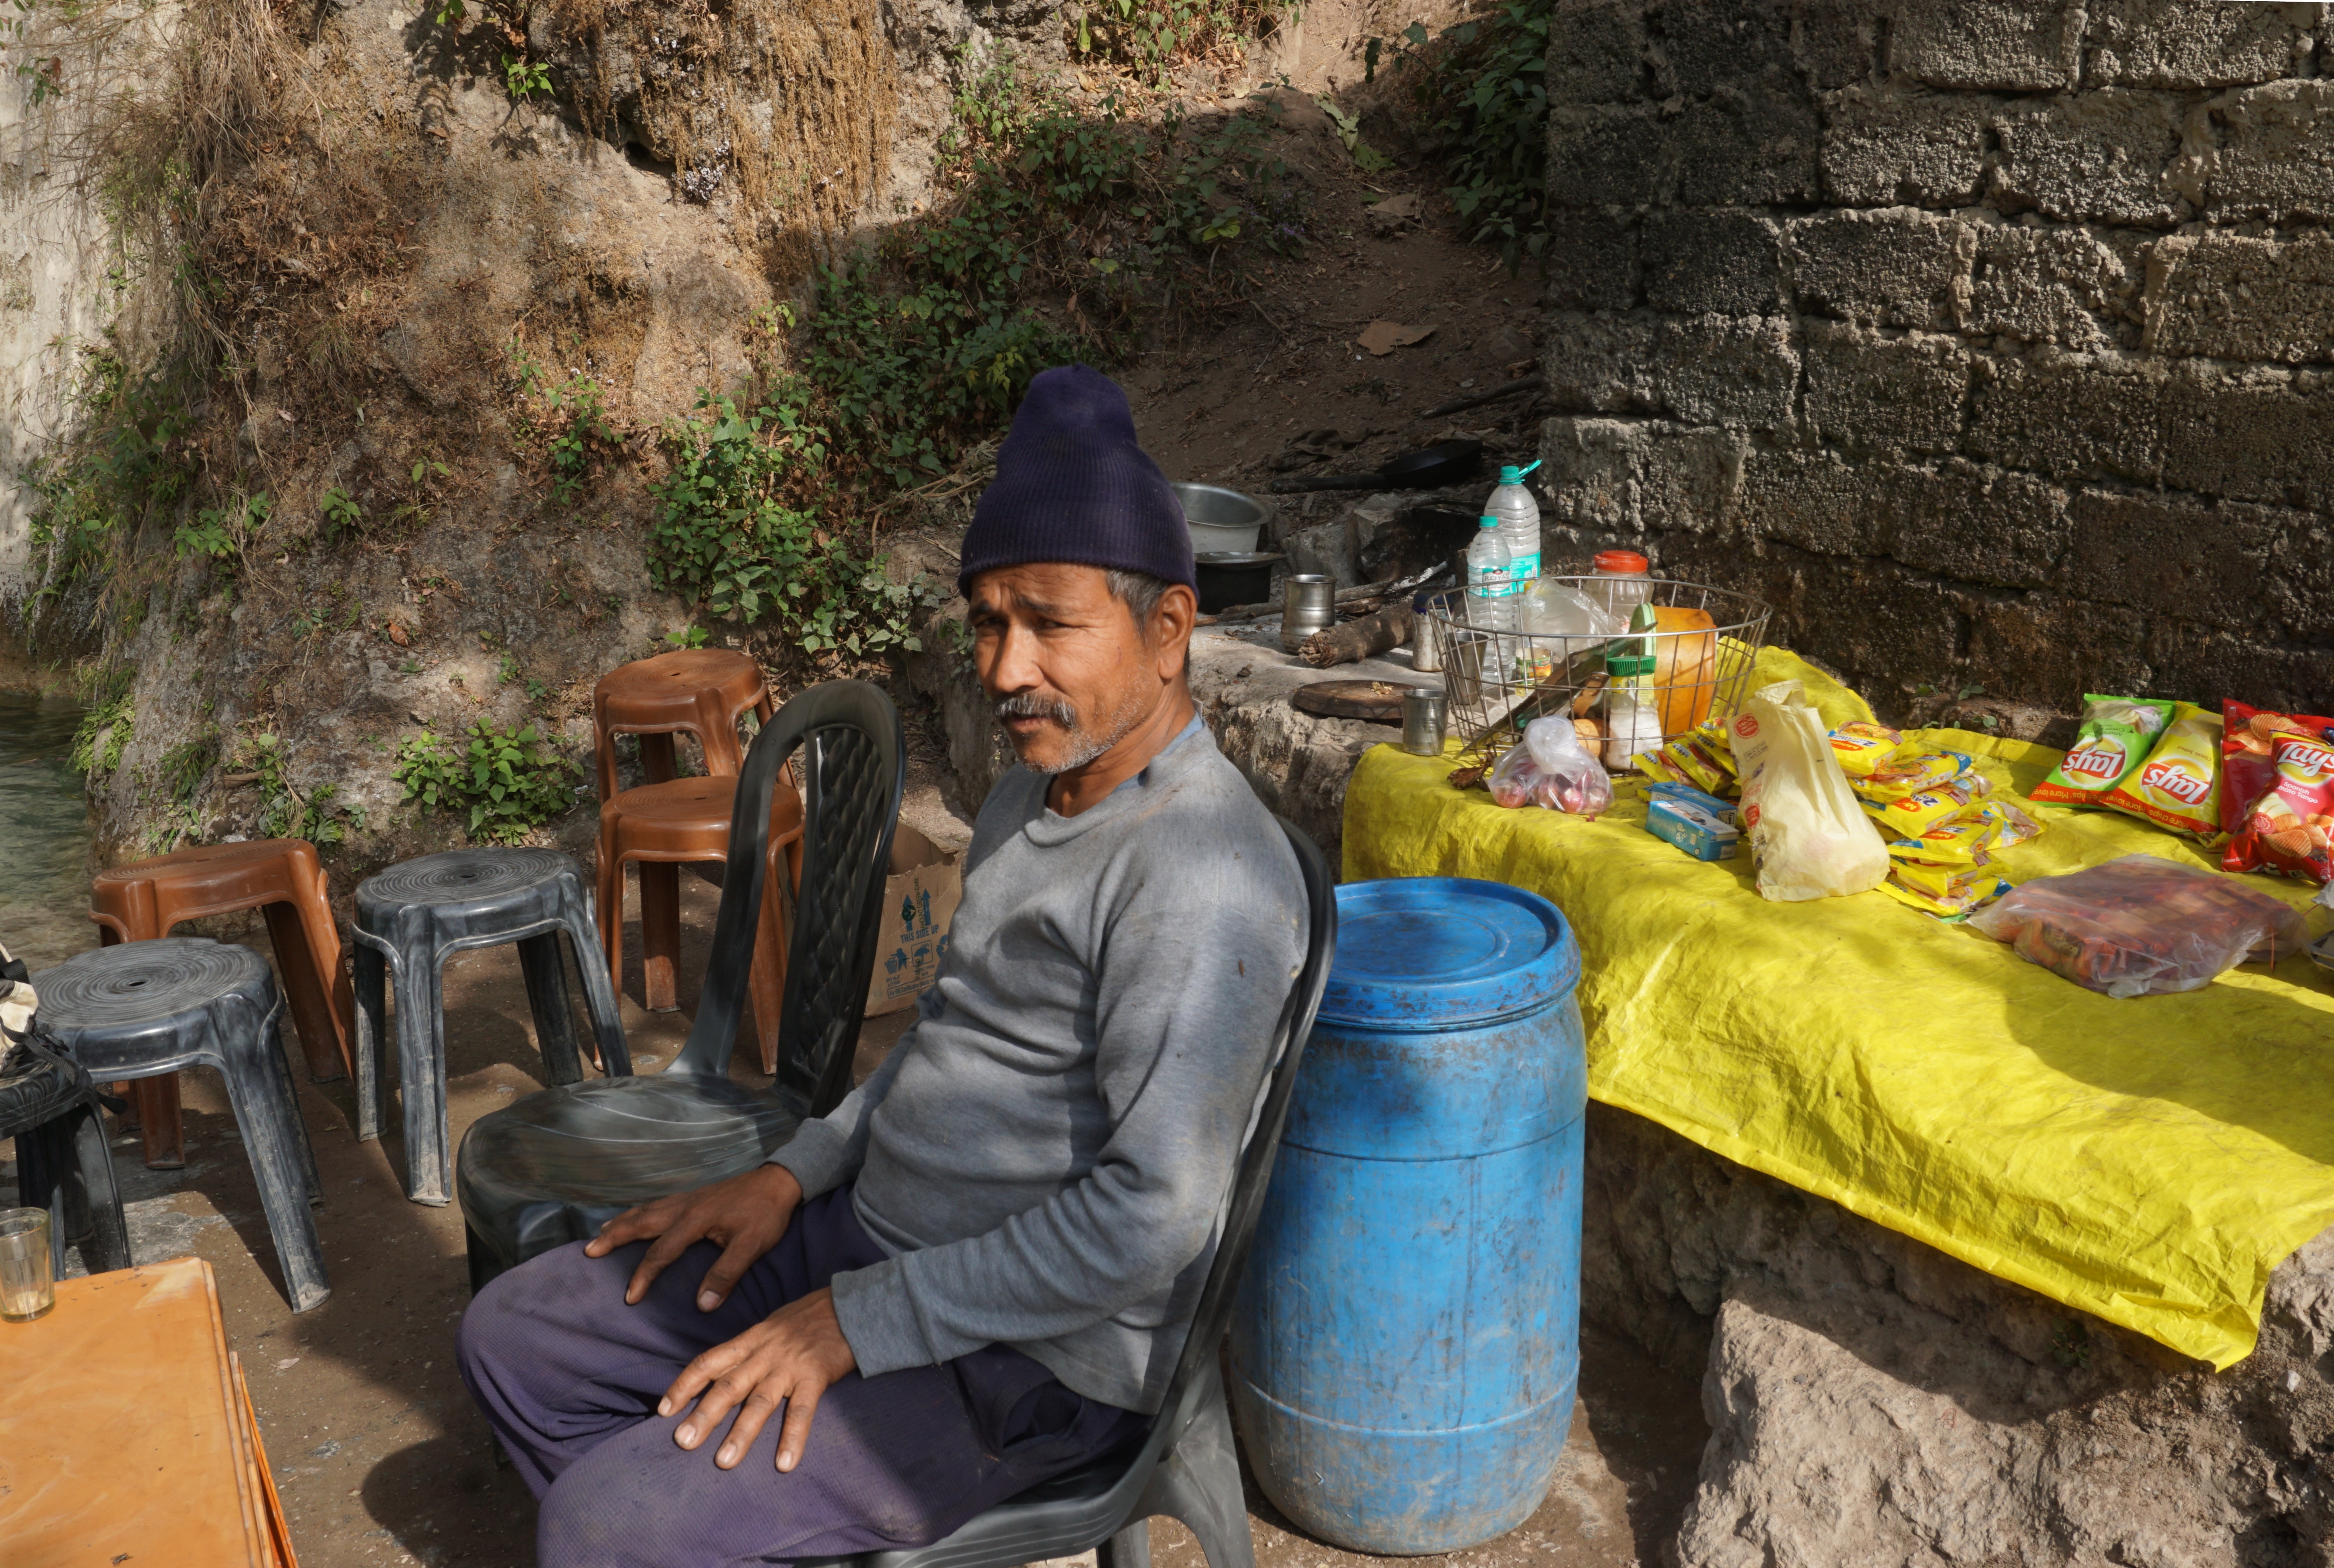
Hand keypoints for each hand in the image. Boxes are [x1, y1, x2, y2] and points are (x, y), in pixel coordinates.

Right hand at [584, 1162, 803, 1310]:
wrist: (779, 1181)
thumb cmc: (766, 1213)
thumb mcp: (752, 1246)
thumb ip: (727, 1274)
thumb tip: (704, 1305)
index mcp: (695, 1220)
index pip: (661, 1253)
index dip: (644, 1276)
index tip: (630, 1297)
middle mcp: (684, 1207)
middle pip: (641, 1223)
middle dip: (614, 1238)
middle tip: (589, 1252)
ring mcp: (687, 1199)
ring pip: (645, 1210)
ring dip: (622, 1223)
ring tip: (600, 1234)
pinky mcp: (693, 1197)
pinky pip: (656, 1204)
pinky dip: (638, 1212)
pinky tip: (634, 1217)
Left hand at [663, 1287, 856, 1470]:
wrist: (850, 1305)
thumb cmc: (809, 1318)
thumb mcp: (771, 1326)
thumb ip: (749, 1349)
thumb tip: (725, 1371)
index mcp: (751, 1339)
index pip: (709, 1361)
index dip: (685, 1385)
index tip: (664, 1409)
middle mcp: (765, 1353)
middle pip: (728, 1386)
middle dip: (703, 1414)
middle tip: (682, 1442)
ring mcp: (789, 1366)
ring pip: (759, 1402)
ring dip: (741, 1433)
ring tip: (724, 1462)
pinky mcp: (816, 1376)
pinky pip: (801, 1411)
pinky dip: (792, 1438)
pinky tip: (784, 1463)